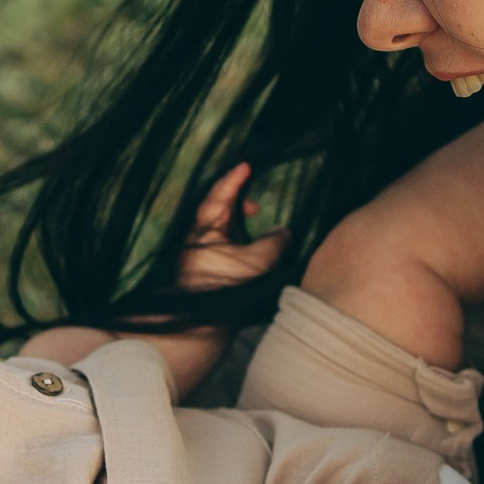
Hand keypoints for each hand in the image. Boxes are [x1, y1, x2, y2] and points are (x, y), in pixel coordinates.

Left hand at [180, 163, 289, 291]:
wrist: (200, 319)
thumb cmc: (224, 285)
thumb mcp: (256, 261)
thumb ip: (274, 243)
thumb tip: (286, 233)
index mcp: (205, 228)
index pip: (219, 194)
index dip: (234, 178)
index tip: (246, 165)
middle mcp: (198, 235)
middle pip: (216, 207)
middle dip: (236, 198)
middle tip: (255, 203)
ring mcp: (198, 250)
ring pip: (218, 224)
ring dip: (236, 217)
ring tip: (252, 216)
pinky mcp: (202, 264)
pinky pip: (219, 238)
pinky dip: (233, 232)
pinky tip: (245, 242)